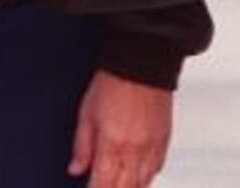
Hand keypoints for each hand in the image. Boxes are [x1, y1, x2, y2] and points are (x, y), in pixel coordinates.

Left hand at [69, 70, 172, 187]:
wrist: (141, 63)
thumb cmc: (114, 82)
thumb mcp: (87, 112)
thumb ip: (81, 145)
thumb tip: (75, 168)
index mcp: (112, 145)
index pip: (102, 184)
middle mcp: (134, 151)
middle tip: (102, 186)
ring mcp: (151, 147)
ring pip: (142, 183)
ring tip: (119, 185)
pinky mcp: (164, 140)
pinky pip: (157, 169)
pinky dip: (146, 178)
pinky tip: (139, 177)